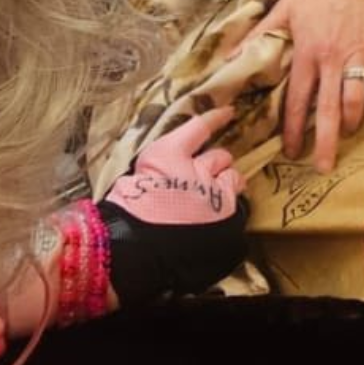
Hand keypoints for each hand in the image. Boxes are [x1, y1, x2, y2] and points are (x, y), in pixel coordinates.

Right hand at [103, 105, 250, 302]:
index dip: (215, 118)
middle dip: (215, 165)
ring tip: (217, 198)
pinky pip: (238, 207)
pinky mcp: (225, 217)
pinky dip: (229, 212)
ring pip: (234, 178)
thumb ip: (158, 172)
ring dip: (227, 184)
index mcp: (167, 155)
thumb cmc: (125, 219)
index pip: (198, 128)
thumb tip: (166, 176)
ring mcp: (215, 194)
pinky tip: (223, 219)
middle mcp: (196, 169)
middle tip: (206, 178)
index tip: (228, 112)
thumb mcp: (132, 183)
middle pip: (220, 156)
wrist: (132, 252)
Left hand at [234, 0, 363, 171]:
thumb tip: (229, 58)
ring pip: (357, 100)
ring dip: (352, 122)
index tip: (291, 151)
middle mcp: (332, 60)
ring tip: (347, 132)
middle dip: (326, 144)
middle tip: (323, 168)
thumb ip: (258, 36)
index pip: (298, 101)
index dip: (294, 130)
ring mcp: (359, 55)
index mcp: (306, 54)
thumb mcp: (282, 10)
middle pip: (329, 111)